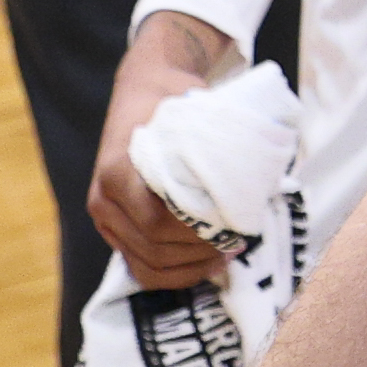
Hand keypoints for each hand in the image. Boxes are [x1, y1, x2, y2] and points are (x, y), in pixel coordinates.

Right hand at [90, 46, 231, 289]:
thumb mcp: (194, 114)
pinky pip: (140, 267)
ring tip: (226, 255)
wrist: (142, 92)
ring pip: (147, 266)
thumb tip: (262, 180)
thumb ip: (216, 148)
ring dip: (191, 268)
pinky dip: (175, 274)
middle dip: (200, 253)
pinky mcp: (113, 230)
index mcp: (119, 171)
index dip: (198, 234)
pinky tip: (205, 264)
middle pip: (155, 249)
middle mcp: (104, 199)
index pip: (158, 222)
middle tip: (238, 243)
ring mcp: (105, 218)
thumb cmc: (172, 102)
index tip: (234, 228)